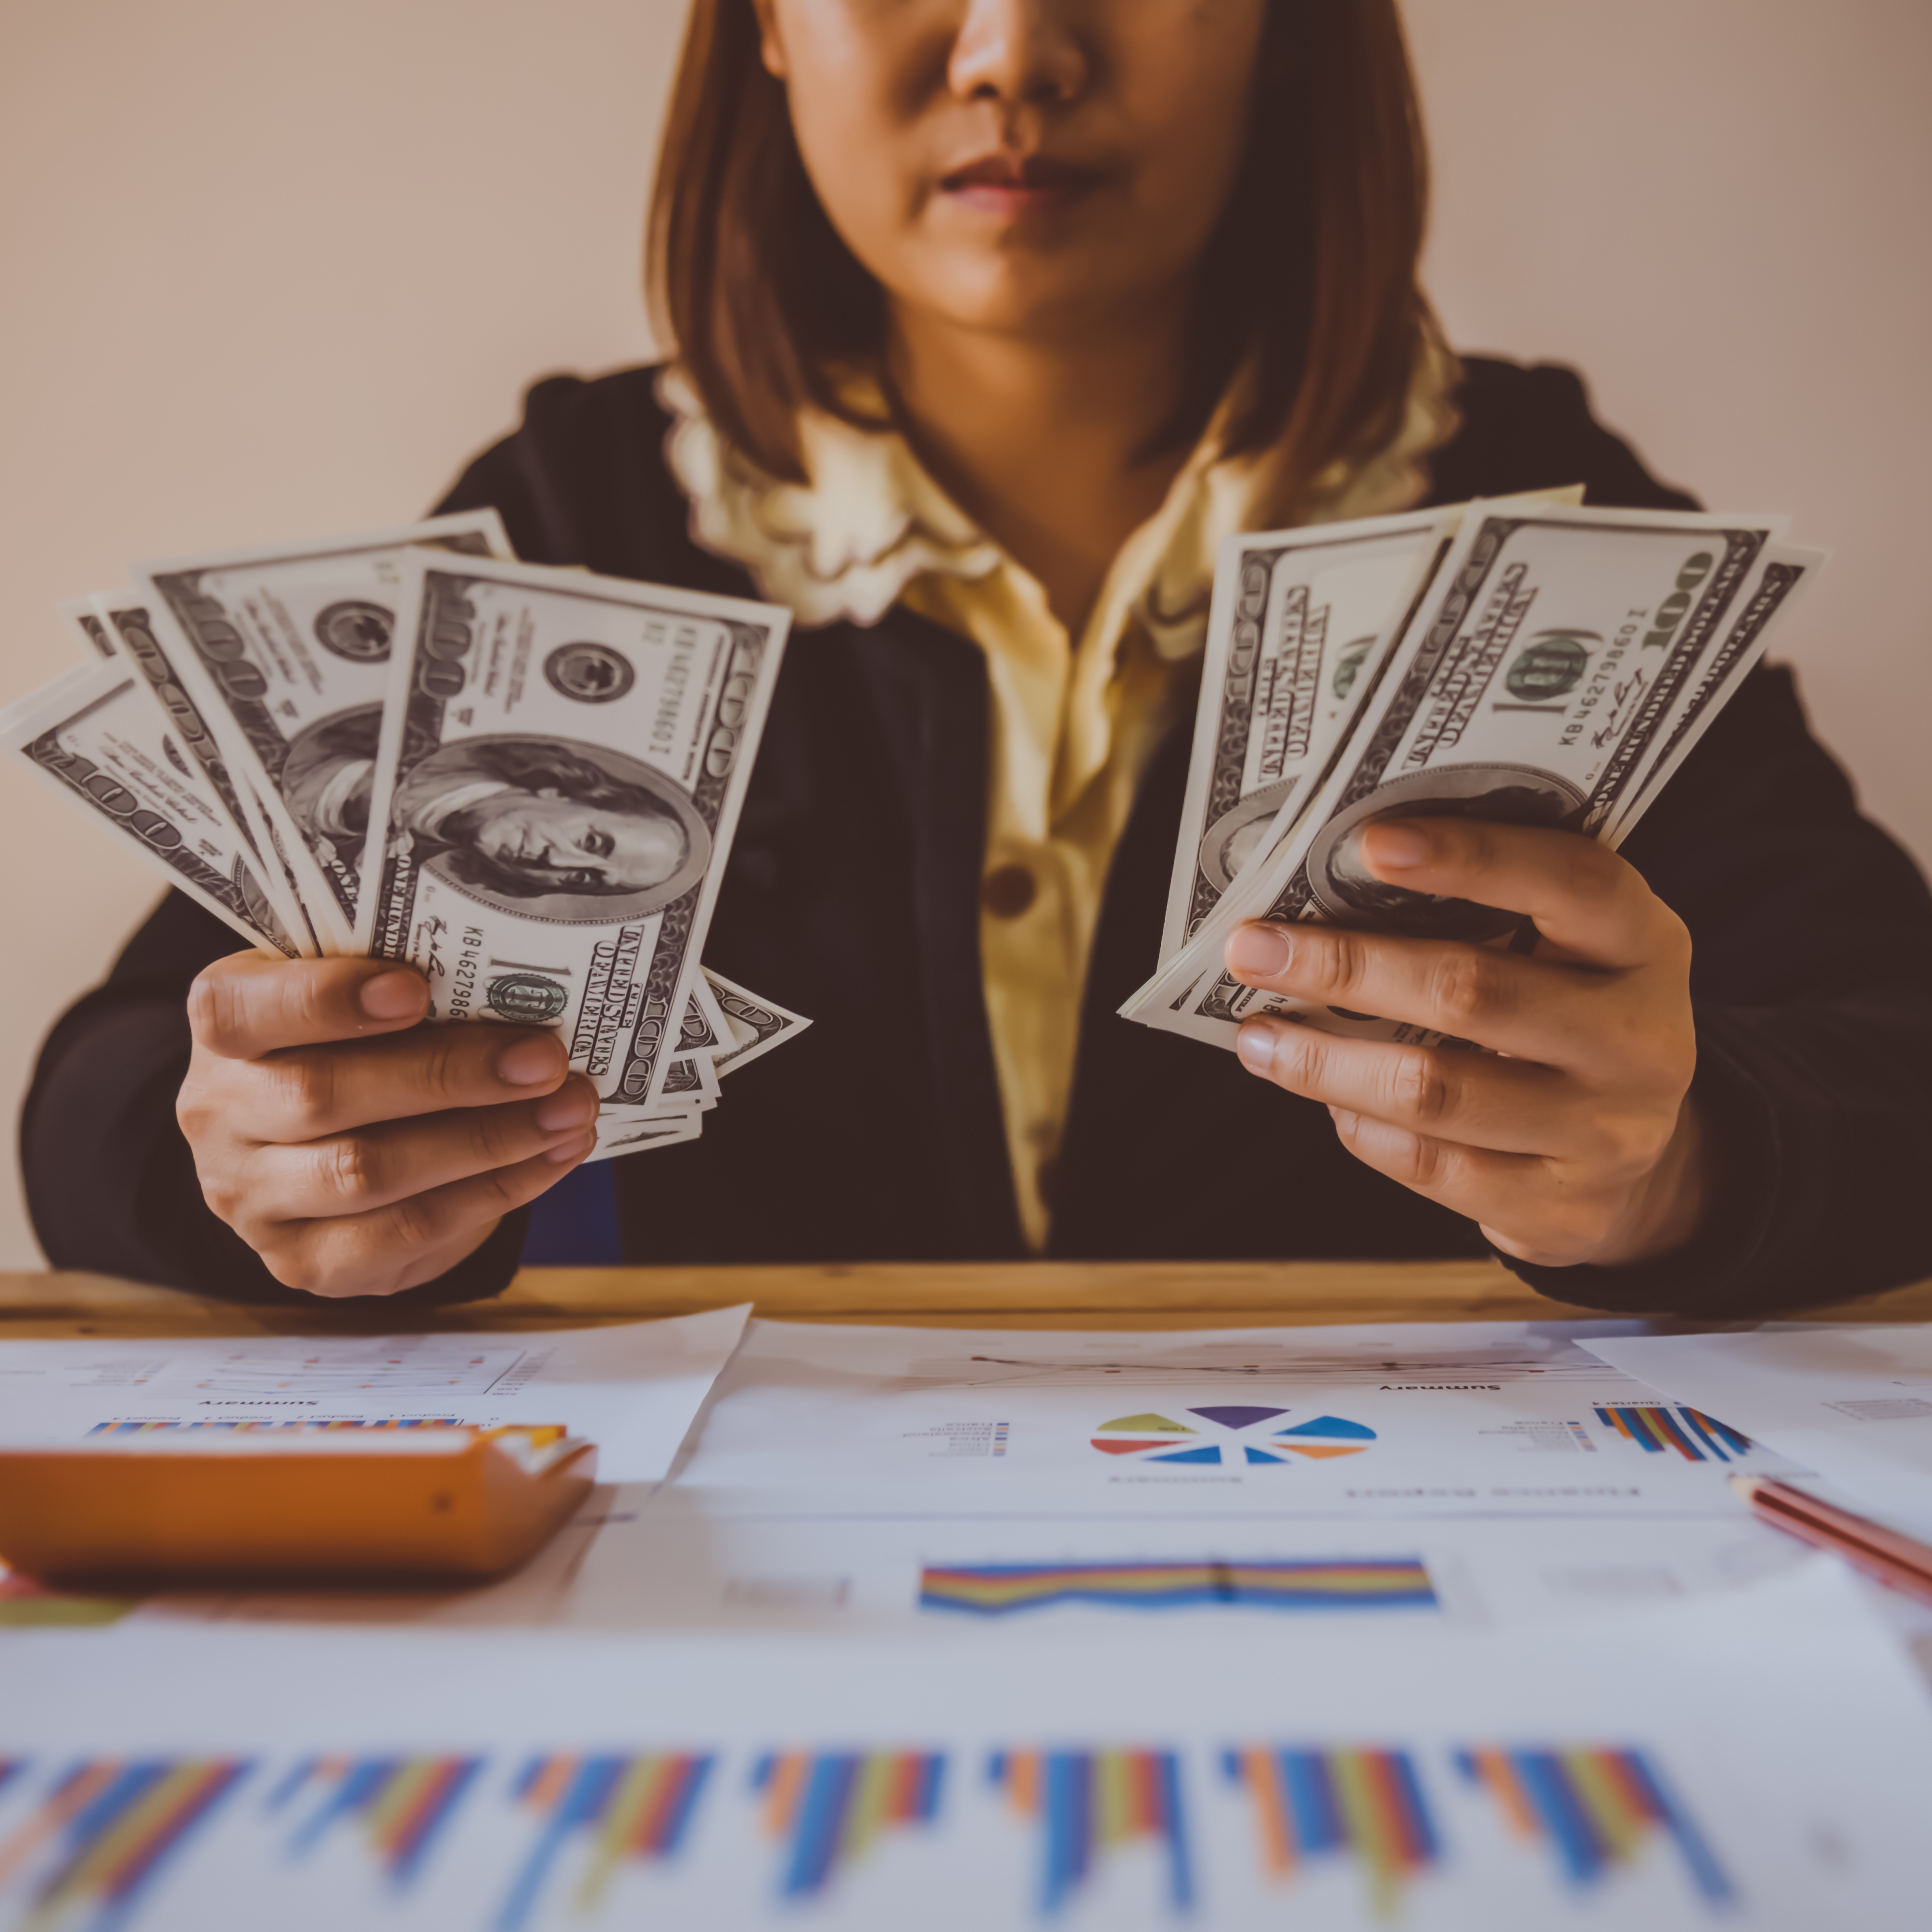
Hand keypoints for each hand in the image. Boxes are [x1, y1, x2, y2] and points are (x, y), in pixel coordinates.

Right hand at [177, 952, 598, 1297]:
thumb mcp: (364, 996)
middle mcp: (221, 1114)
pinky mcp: (307, 1262)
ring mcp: (253, 1198)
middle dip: (448, 1076)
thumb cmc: (363, 1045)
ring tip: (569, 1108)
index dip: (324, 1000)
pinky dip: (496, 1191)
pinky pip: (408, 1231)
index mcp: (226, 1026)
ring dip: (487, 1140)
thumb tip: (517, 982)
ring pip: (370, 1173)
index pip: (241, 1009)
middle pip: (323, 1095)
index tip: (414, 990)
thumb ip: (408, 985)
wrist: (337, 1146)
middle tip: (543, 1058)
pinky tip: (554, 1156)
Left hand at [1224, 818, 1703, 1268]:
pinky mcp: (1557, 1207)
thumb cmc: (1570, 1021)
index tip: (1369, 842)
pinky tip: (1325, 1097)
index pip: (1571, 882)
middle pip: (1474, 992)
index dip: (1474, 857)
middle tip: (1254, 947)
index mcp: (1644, 945)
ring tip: (1259, 1036)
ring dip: (1326, 1061)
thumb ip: (1488, 915)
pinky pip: (1431, 1165)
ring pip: (1435, 1091)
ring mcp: (1603, 1132)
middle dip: (1347, 966)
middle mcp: (1638, 1038)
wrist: (1641, 1168)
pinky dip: (1361, 1126)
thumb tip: (1334, 884)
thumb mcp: (1566, 954)